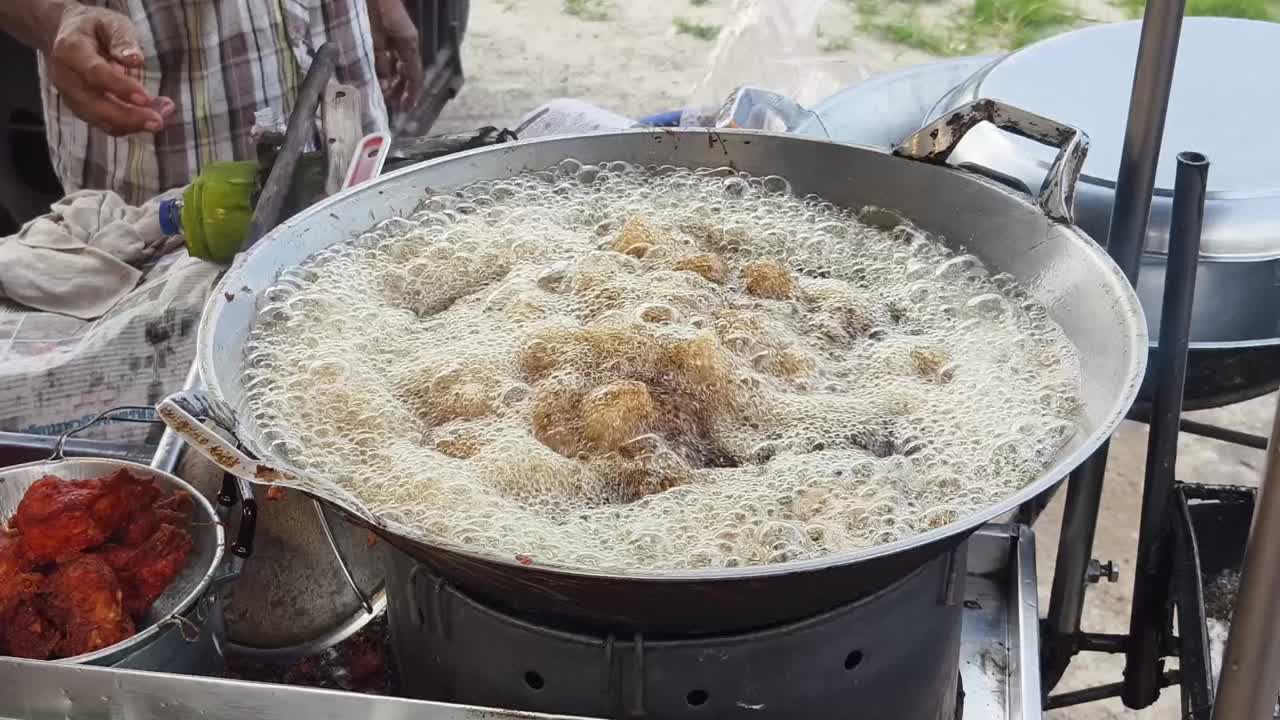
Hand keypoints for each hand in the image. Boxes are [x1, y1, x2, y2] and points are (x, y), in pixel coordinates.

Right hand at [45, 3, 173, 135]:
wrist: (69, 34)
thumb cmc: (96, 27)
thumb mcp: (111, 22)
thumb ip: (122, 40)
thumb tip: (135, 60)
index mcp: (70, 51)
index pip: (95, 74)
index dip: (120, 88)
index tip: (146, 98)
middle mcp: (65, 78)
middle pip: (95, 106)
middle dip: (128, 117)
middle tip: (159, 121)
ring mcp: (70, 97)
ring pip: (101, 121)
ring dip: (133, 125)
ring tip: (162, 118)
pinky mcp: (82, 110)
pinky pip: (106, 124)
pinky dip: (130, 126)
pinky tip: (153, 117)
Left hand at [368, 0, 422, 110]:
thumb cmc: (374, 9)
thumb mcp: (374, 38)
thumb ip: (380, 61)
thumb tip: (384, 85)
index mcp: (409, 45)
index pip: (415, 76)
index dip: (412, 94)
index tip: (406, 109)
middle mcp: (409, 43)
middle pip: (410, 72)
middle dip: (403, 90)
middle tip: (395, 106)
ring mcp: (402, 38)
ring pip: (402, 65)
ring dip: (396, 80)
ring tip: (387, 95)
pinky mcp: (394, 34)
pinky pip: (395, 56)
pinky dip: (390, 68)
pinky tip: (383, 77)